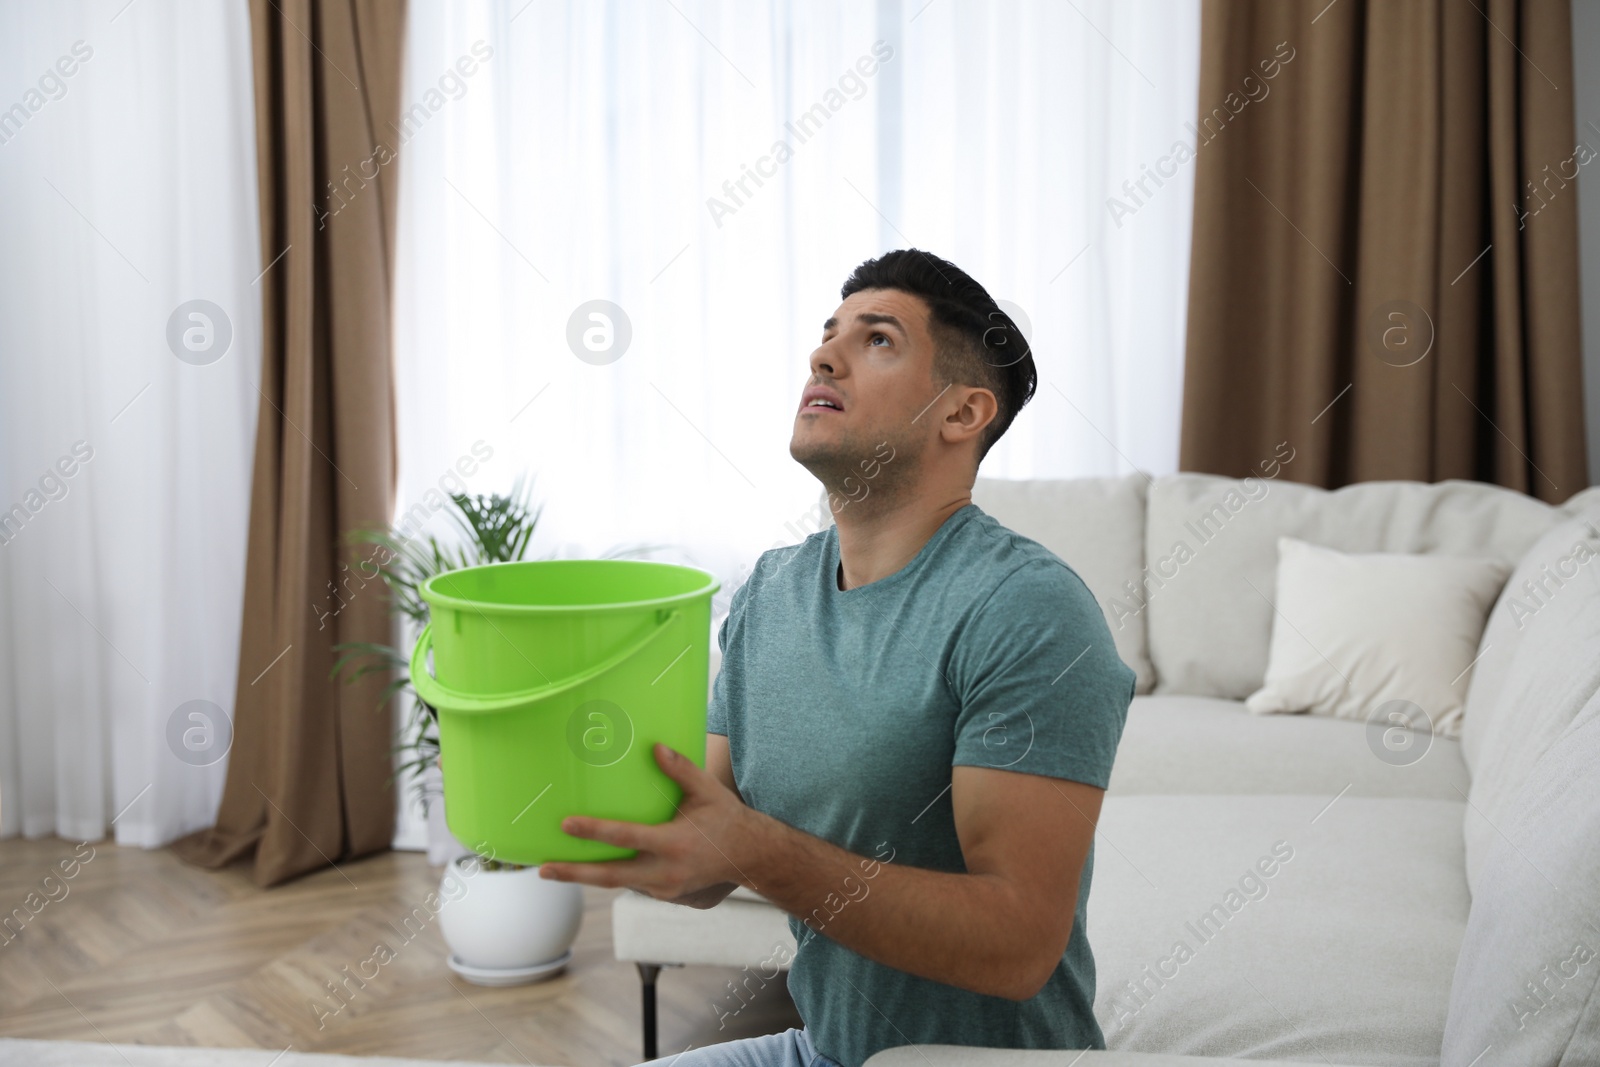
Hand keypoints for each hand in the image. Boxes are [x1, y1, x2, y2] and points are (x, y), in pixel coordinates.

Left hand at [539, 742, 753, 903]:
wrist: (750, 857)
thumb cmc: (726, 818)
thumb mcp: (707, 791)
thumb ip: (681, 769)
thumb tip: (655, 747)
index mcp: (674, 843)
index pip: (626, 837)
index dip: (595, 831)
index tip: (566, 825)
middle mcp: (666, 871)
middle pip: (610, 876)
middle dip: (575, 874)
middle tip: (542, 870)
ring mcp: (664, 888)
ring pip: (618, 883)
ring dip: (587, 876)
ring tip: (554, 868)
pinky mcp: (664, 894)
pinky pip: (632, 884)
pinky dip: (611, 876)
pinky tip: (589, 867)